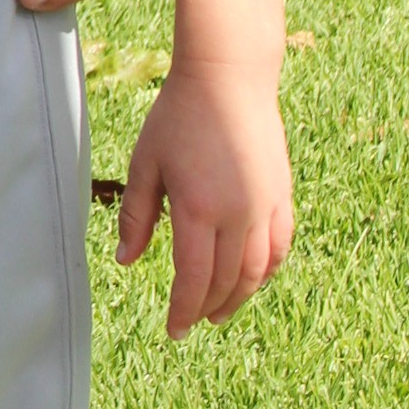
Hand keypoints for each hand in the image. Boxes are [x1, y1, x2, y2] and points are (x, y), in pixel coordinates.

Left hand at [116, 59, 293, 334]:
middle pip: (226, 281)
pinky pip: (280, 246)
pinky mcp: (282, 194)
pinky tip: (252, 280)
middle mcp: (238, 214)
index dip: (183, 310)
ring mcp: (265, 205)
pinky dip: (267, 271)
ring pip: (258, 270)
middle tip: (191, 323)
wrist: (228, 78)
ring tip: (219, 311)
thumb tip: (126, 261)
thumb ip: (137, 216)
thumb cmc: (179, 117)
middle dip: (207, 308)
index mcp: (198, 209)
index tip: (174, 330)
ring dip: (238, 297)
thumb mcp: (145, 164)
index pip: (194, 279)